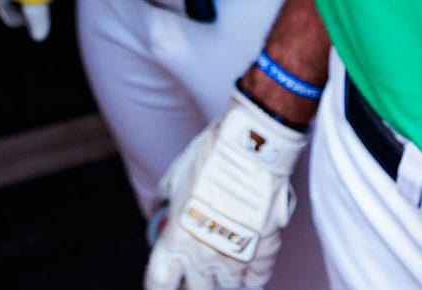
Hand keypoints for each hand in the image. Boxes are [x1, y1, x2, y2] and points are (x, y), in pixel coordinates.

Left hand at [144, 91, 303, 289]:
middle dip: (197, 282)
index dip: (161, 288)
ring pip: (228, 286)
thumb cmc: (210, 157)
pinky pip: (258, 279)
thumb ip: (164, 200)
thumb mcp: (176, 177)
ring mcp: (235, 256)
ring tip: (228, 257)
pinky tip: (250, 263)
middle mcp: (203, 255)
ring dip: (226, 276)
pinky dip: (254, 275)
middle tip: (201, 267)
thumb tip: (157, 208)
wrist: (250, 146)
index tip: (167, 283)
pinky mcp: (264, 250)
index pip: (159, 284)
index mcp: (176, 239)